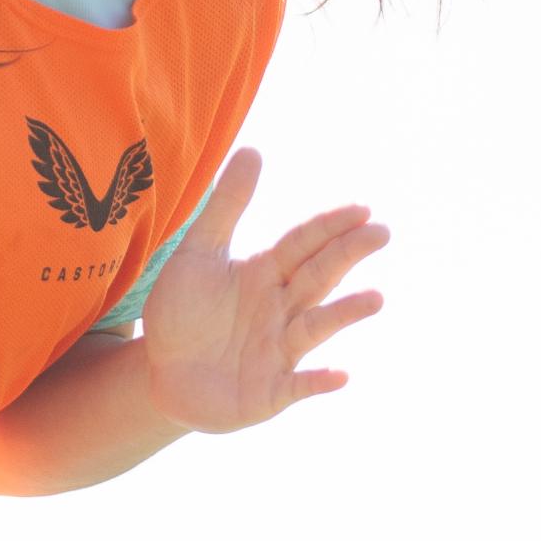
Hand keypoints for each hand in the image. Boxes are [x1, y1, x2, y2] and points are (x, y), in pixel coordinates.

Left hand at [139, 146, 388, 433]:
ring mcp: (279, 350)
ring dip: (344, 314)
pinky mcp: (270, 391)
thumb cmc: (183, 311)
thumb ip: (226, 207)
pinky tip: (340, 376)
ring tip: (375, 298)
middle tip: (380, 233)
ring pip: (316, 327)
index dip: (328, 227)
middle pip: (318, 277)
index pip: (303, 244)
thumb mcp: (197, 254)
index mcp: (266, 274)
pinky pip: (298, 386)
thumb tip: (253, 148)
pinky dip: (318, 382)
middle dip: (347, 256)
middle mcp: (281, 309)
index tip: (361, 209)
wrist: (160, 372)